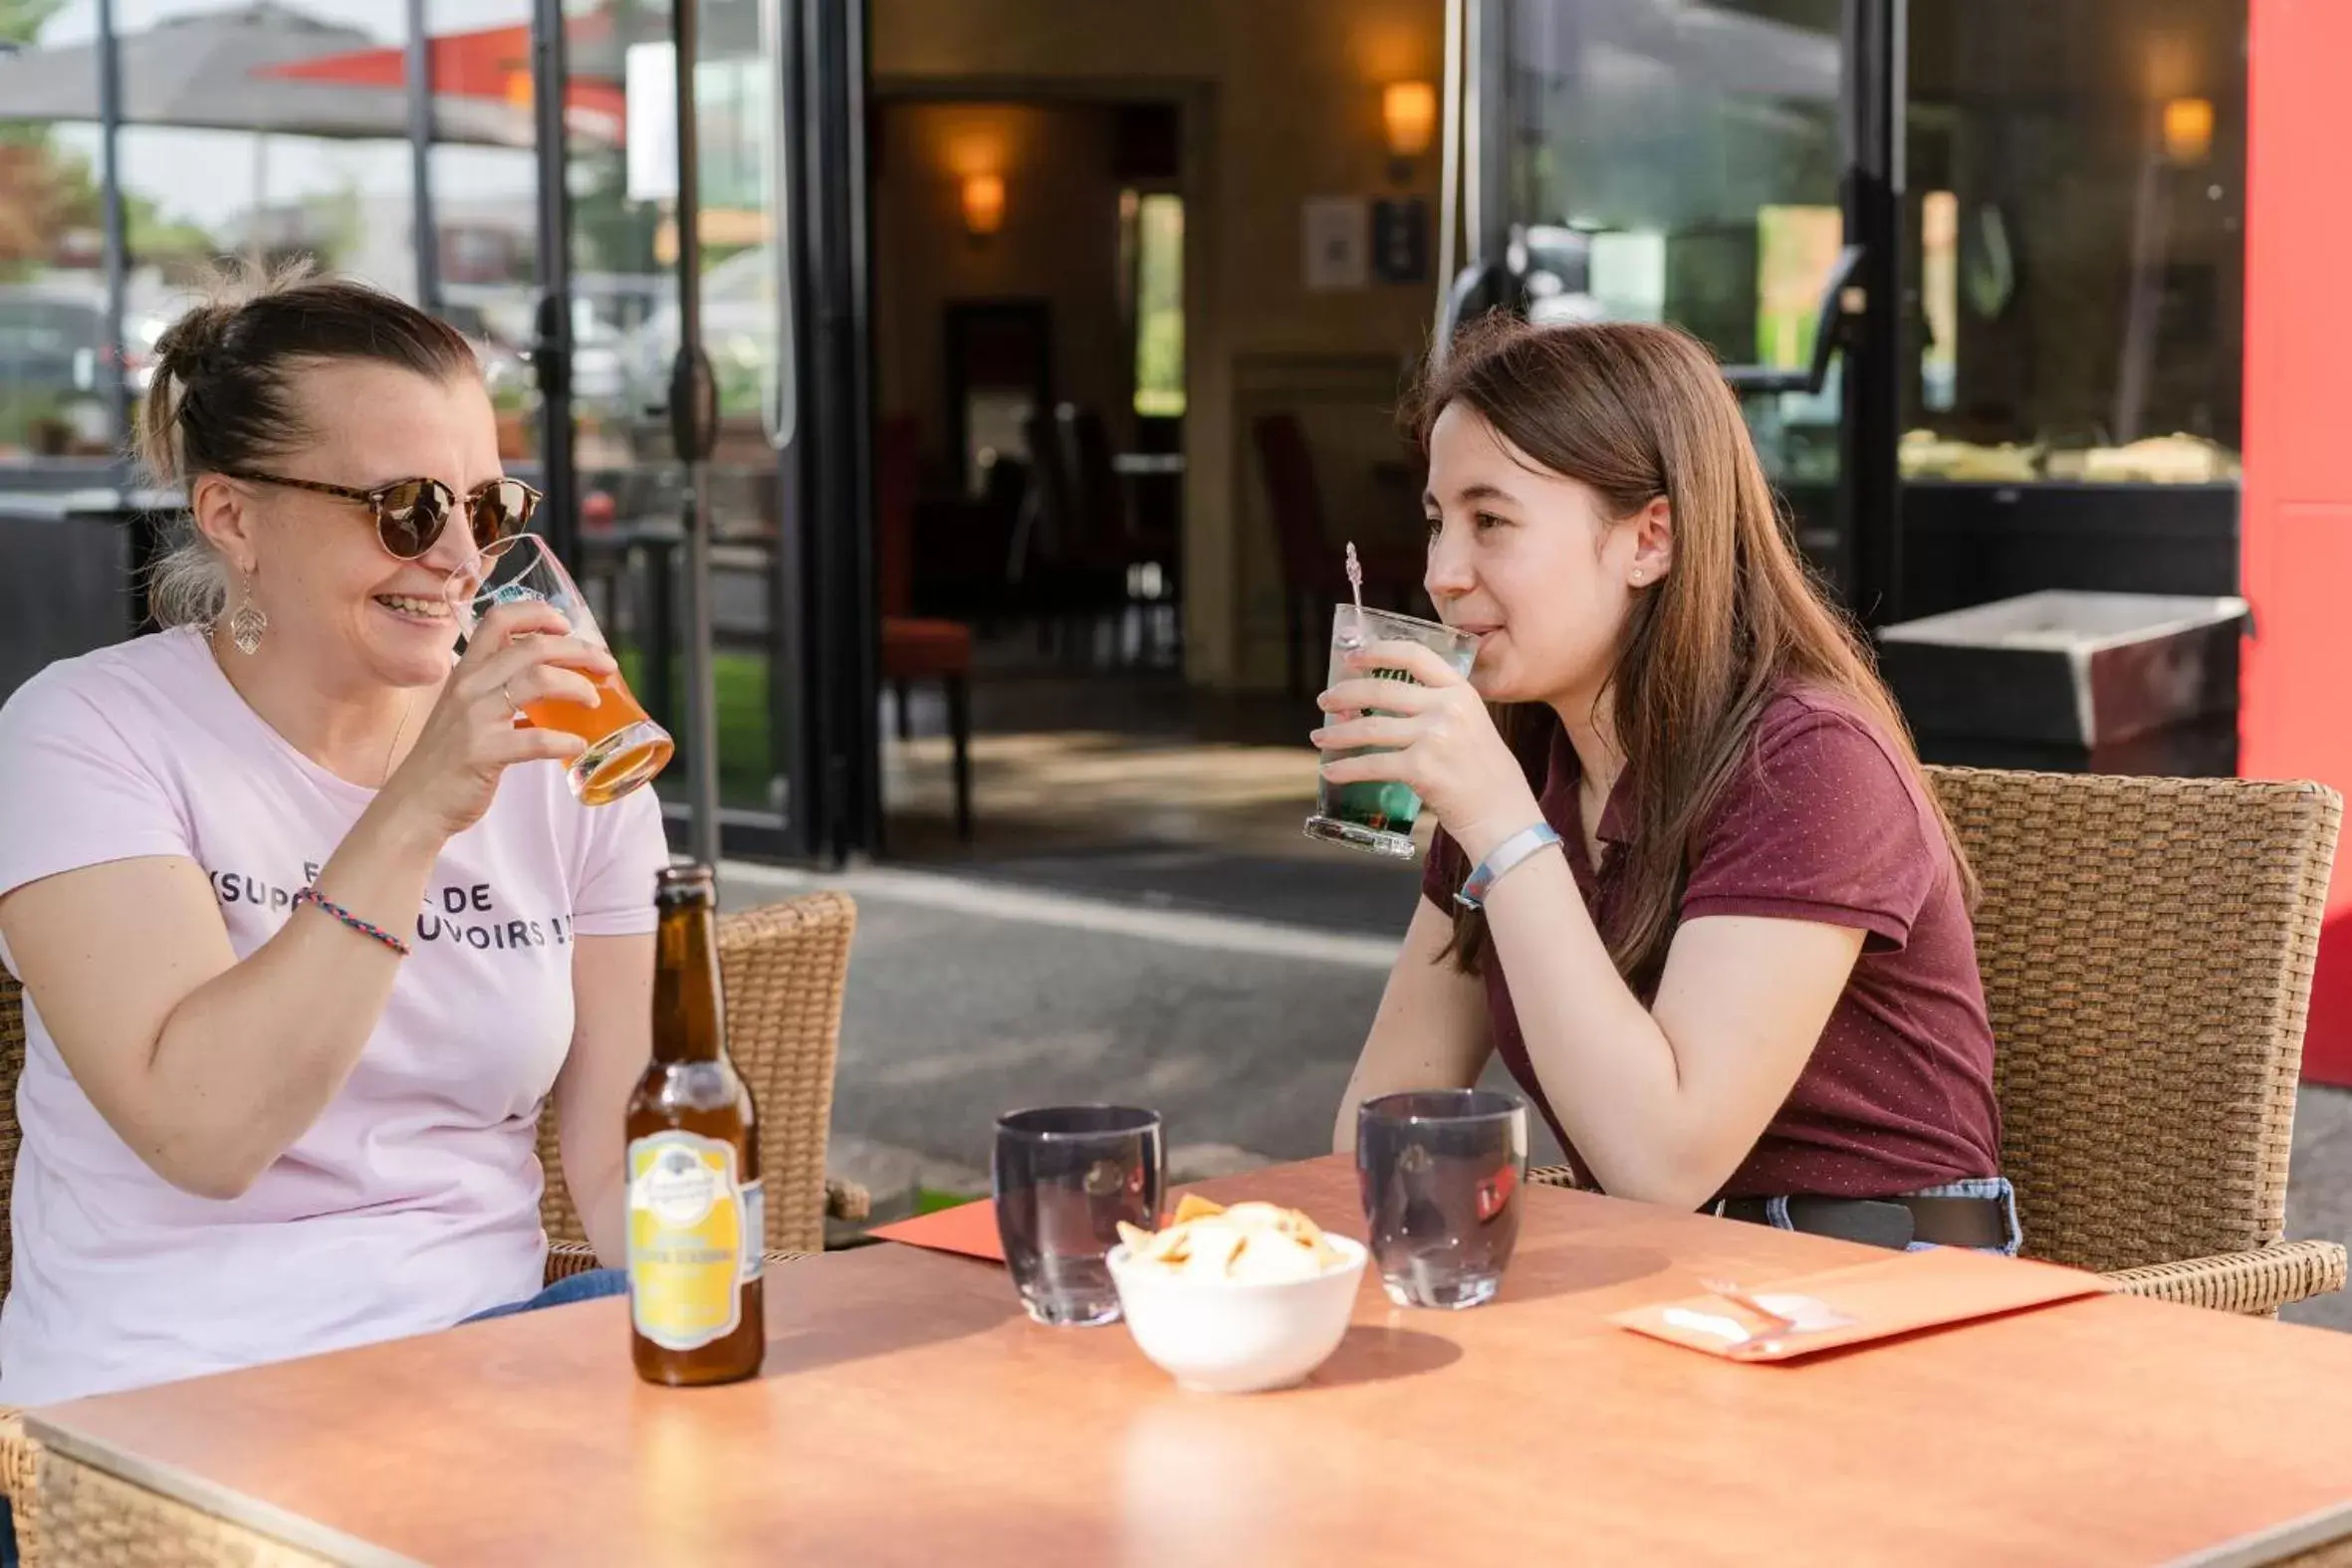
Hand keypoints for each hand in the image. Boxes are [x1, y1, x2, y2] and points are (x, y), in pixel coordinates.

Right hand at [377, 600, 614, 840]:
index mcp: (467, 671)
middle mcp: (469, 686)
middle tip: (606, 666)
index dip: (537, 614)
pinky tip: (578, 745)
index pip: (499, 619)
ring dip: (577, 687)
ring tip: (593, 702)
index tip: (566, 624)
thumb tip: (555, 680)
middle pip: (533, 647)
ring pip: (538, 680)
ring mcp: (474, 718)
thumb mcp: (467, 710)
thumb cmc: (448, 757)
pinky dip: (564, 741)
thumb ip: (500, 690)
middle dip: (579, 651)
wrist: (415, 802)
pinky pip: (535, 739)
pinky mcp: (483, 753)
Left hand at [1312, 639, 1543, 863]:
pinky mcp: (1421, 768)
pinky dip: (1346, 769)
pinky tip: (1331, 772)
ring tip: (1319, 737)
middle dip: (1345, 694)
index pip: (1415, 655)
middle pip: (1382, 689)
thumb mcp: (1471, 726)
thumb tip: (1374, 706)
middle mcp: (1448, 708)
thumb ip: (1435, 710)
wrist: (1504, 816)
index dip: (1378, 652)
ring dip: (1337, 734)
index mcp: (1462, 691)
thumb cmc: (1486, 776)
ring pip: (1370, 727)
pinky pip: (1372, 764)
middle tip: (1326, 701)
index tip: (1353, 657)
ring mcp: (1434, 737)